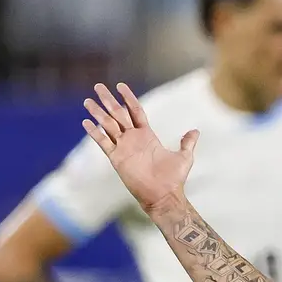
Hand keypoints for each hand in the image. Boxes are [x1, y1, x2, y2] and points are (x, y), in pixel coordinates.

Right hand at [82, 82, 195, 217]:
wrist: (164, 196)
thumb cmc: (174, 179)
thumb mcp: (184, 157)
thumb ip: (187, 142)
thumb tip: (195, 131)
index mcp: (147, 135)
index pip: (135, 111)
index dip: (128, 98)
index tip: (120, 85)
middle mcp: (133, 139)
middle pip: (118, 114)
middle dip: (108, 100)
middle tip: (98, 86)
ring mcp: (124, 147)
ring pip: (107, 125)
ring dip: (98, 112)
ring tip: (87, 101)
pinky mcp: (116, 158)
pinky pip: (103, 142)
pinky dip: (94, 133)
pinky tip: (86, 122)